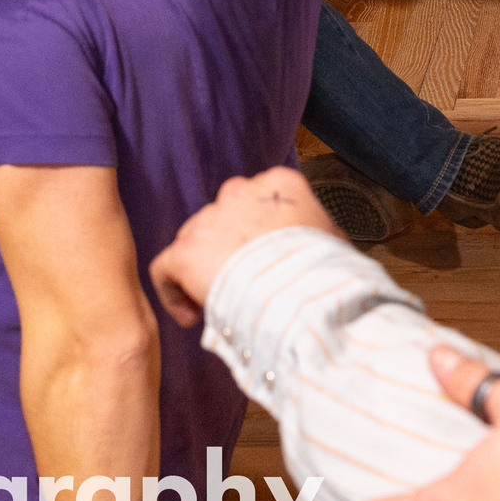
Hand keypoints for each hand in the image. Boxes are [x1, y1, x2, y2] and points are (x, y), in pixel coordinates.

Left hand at [149, 166, 339, 325]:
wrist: (300, 291)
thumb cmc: (324, 270)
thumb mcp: (334, 240)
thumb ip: (320, 234)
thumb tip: (328, 246)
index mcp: (279, 184)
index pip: (258, 201)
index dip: (257, 235)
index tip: (264, 264)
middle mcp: (239, 192)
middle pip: (222, 218)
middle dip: (226, 250)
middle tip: (240, 284)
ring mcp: (208, 220)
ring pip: (193, 242)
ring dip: (201, 272)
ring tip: (219, 305)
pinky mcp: (184, 251)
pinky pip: (165, 270)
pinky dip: (174, 294)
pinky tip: (193, 316)